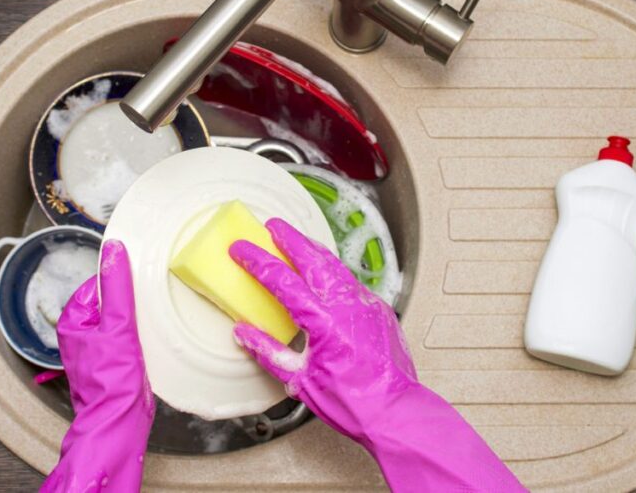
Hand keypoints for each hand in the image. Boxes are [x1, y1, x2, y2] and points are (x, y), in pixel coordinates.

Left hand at [41, 240, 155, 492]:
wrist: (120, 421)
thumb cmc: (112, 378)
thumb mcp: (118, 324)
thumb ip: (118, 286)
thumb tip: (114, 249)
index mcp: (73, 321)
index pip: (99, 285)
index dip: (121, 283)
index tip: (141, 284)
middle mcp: (81, 334)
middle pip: (112, 302)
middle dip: (131, 303)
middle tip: (149, 306)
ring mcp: (97, 350)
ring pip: (122, 321)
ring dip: (138, 320)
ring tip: (151, 324)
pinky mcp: (113, 363)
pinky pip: (128, 338)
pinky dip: (140, 337)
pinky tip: (152, 340)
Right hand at [230, 219, 525, 491]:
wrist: (394, 410)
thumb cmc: (353, 402)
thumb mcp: (300, 381)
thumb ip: (269, 352)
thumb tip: (245, 333)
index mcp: (322, 320)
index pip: (281, 280)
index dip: (257, 261)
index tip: (241, 249)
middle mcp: (346, 304)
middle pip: (312, 257)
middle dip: (289, 238)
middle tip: (272, 226)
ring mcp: (365, 304)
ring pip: (335, 265)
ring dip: (313, 250)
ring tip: (296, 241)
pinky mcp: (378, 309)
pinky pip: (351, 282)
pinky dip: (333, 271)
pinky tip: (324, 274)